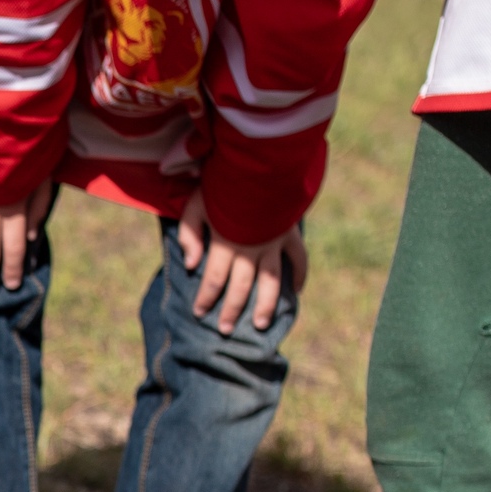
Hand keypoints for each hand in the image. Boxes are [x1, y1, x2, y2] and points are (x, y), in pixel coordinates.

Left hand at [179, 189, 306, 334]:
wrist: (257, 162)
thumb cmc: (221, 183)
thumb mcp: (195, 204)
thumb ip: (190, 235)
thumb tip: (191, 265)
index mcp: (225, 242)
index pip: (214, 279)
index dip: (206, 298)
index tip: (199, 313)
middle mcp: (250, 248)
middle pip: (240, 286)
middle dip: (232, 309)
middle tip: (225, 329)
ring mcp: (273, 243)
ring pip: (270, 281)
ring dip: (266, 303)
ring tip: (261, 324)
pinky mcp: (289, 233)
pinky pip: (298, 258)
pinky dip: (300, 274)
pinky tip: (296, 291)